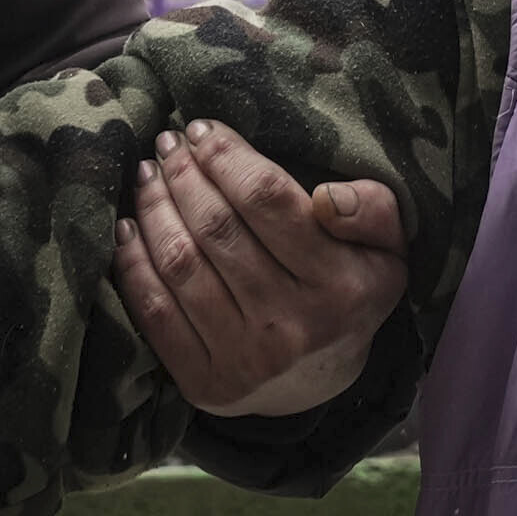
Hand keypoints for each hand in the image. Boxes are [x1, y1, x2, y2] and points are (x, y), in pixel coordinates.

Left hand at [114, 120, 407, 419]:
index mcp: (342, 286)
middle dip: (184, 174)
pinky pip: (155, 313)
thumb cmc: (348, 293)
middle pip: (217, 228)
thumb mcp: (387, 248)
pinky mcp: (204, 384)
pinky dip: (133, 265)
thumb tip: (326, 197)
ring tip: (148, 175)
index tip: (203, 130)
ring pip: (181, 264)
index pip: (268, 200)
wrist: (318, 385)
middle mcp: (292, 326)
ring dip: (154, 208)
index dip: (227, 157)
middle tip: (167, 143)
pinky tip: (129, 227)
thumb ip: (373, 209)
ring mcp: (245, 360)